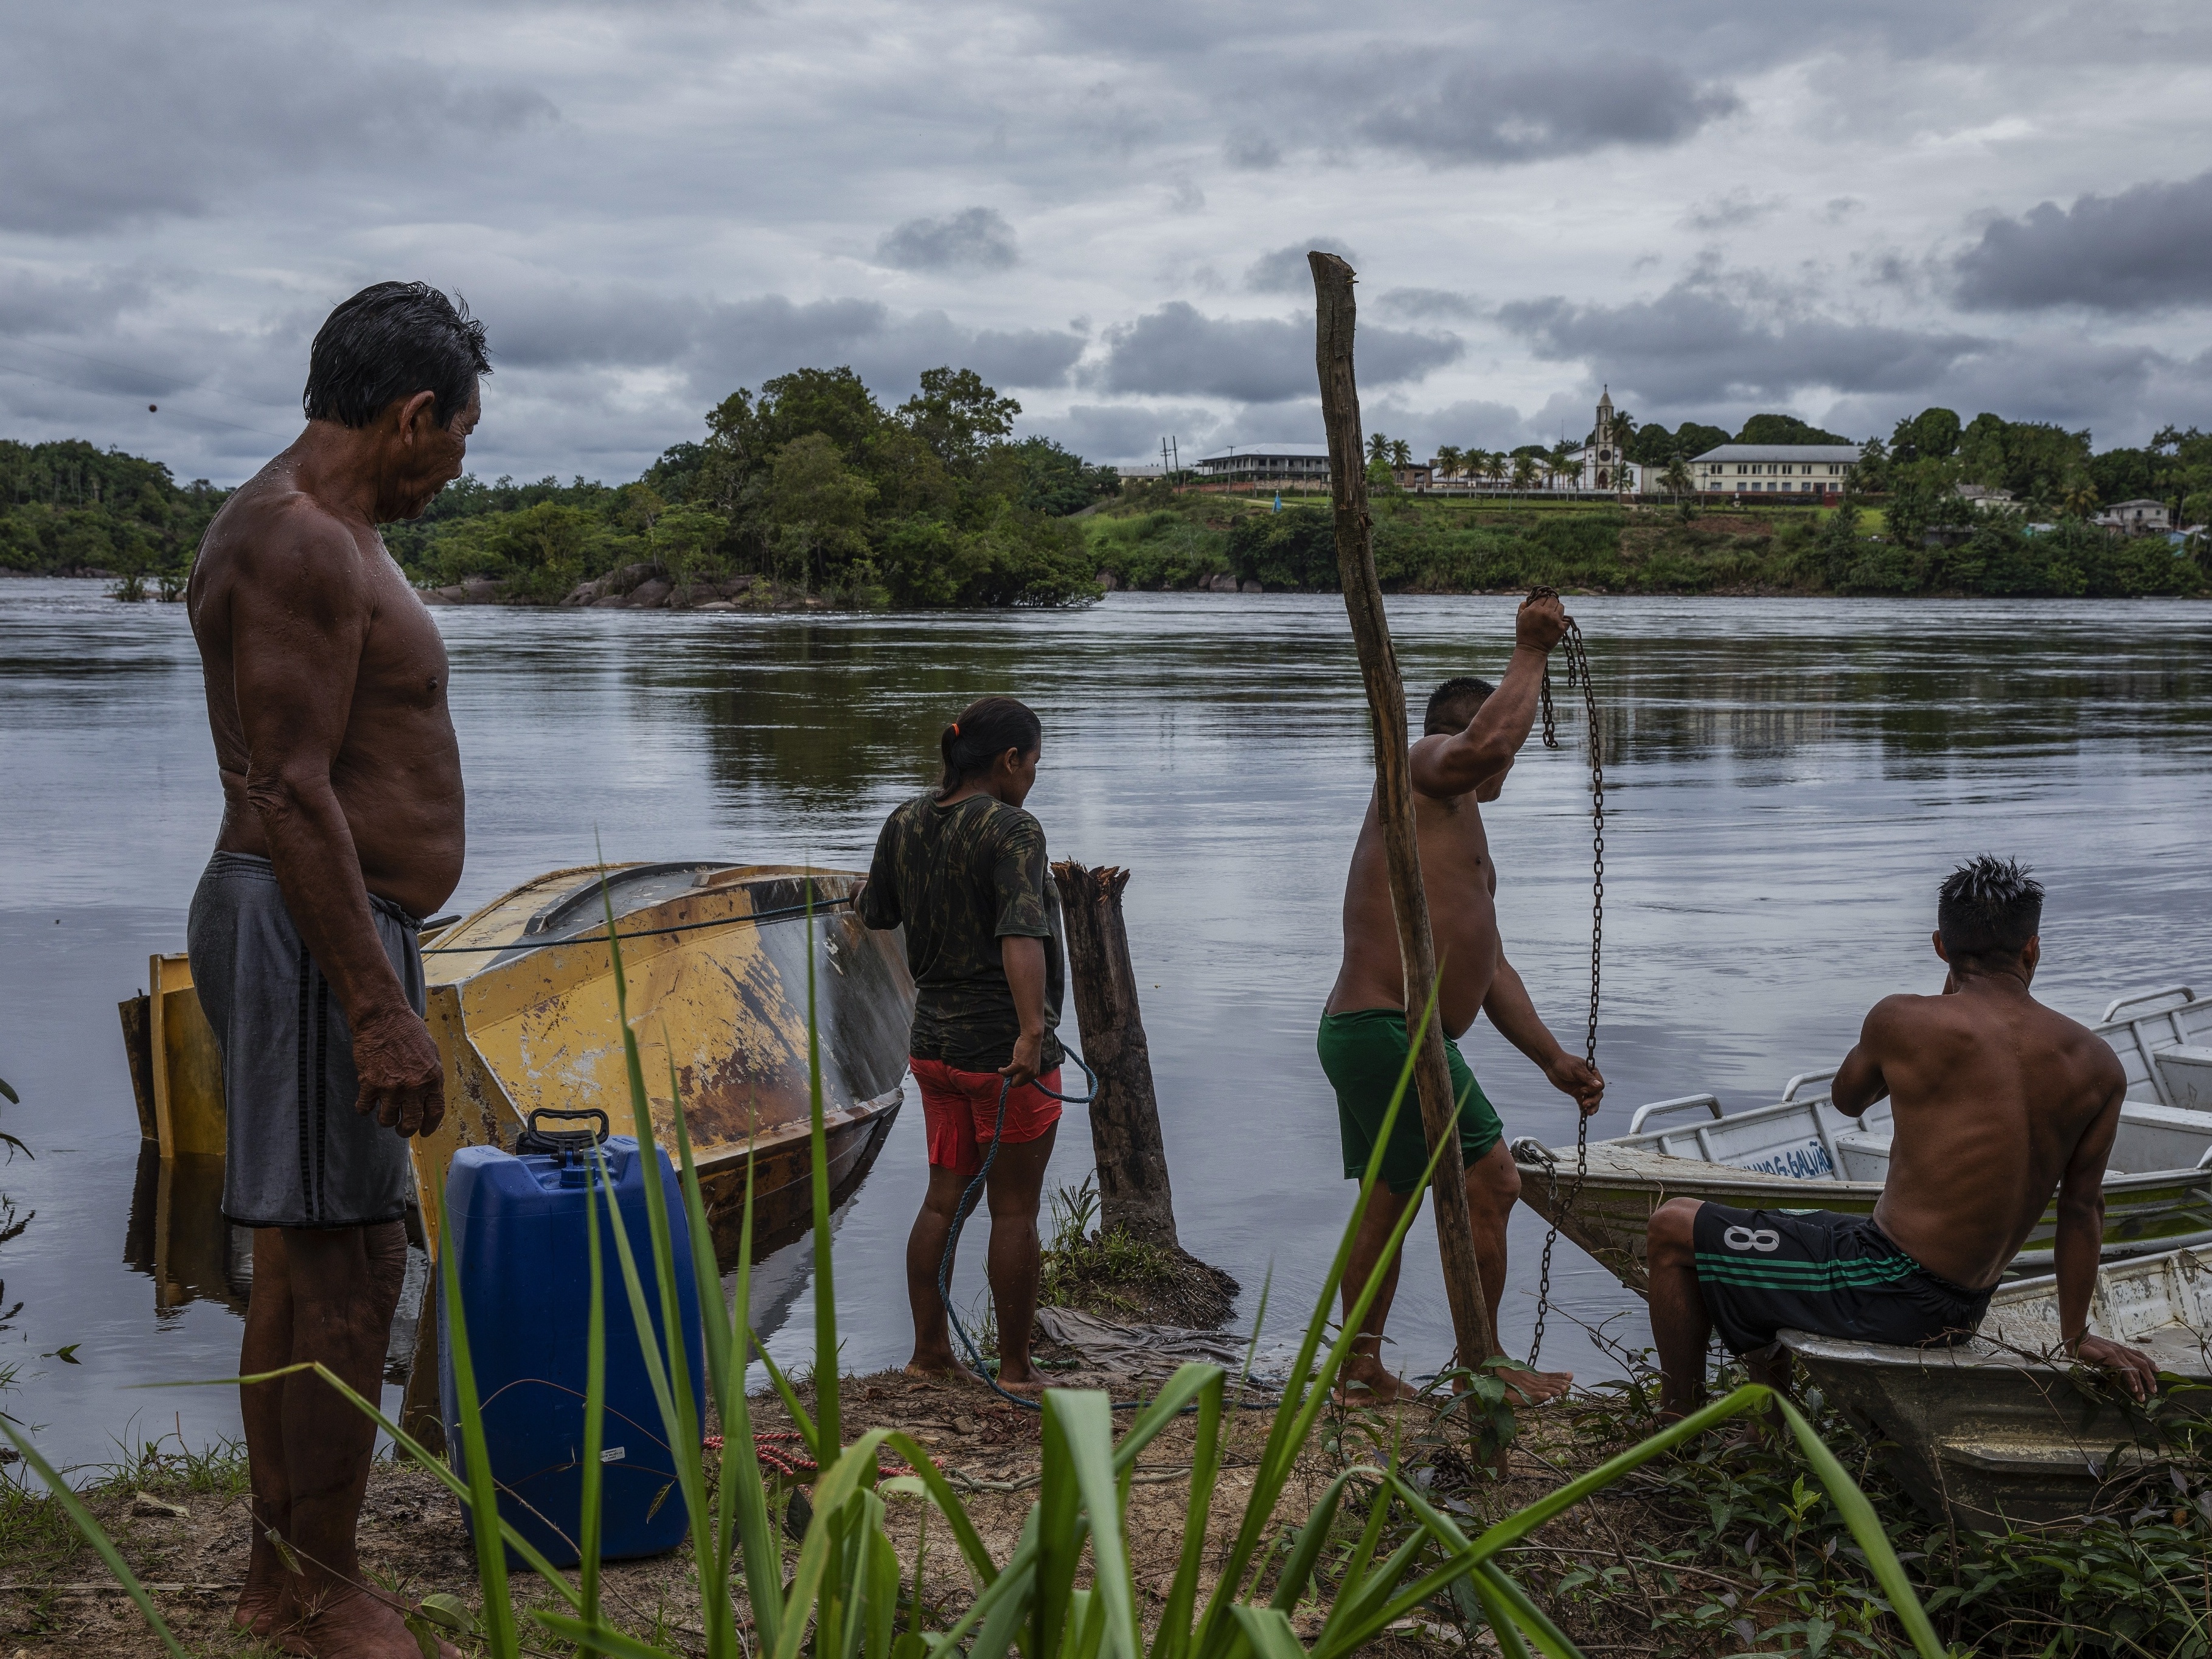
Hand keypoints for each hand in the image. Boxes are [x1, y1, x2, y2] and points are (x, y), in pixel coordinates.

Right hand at [353, 1004, 445, 1137]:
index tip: (425, 1132)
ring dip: (385, 1119)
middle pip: (411, 1122)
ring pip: (387, 1120)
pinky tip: (366, 1102)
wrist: (383, 1018)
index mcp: (432, 1078)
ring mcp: (391, 1087)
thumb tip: (430, 1096)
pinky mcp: (369, 1085)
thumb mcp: (431, 1053)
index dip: (430, 1126)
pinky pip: (365, 1109)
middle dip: (406, 1131)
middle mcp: (414, 1087)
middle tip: (401, 1129)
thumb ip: (431, 1076)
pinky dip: (364, 1109)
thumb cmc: (408, 1031)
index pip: (435, 1112)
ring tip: (384, 1111)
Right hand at [1000, 1031, 1043, 1092]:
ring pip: (1012, 1081)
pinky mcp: (1019, 1065)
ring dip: (1005, 1076)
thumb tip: (1013, 1077)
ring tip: (1003, 1070)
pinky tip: (1000, 1068)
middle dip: (1010, 1080)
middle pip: (1016, 1084)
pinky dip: (1002, 1071)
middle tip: (1006, 1073)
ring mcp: (1025, 1070)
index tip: (1011, 1075)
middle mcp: (1031, 1074)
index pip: (1022, 1083)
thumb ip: (1025, 1071)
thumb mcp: (1030, 1063)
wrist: (1032, 1038)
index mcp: (1035, 1074)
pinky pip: (1007, 1072)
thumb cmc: (1030, 1048)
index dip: (1015, 1079)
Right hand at [1516, 592, 1567, 651]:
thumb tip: (1528, 600)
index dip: (1542, 600)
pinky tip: (1558, 624)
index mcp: (1534, 609)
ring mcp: (1554, 620)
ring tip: (1553, 616)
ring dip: (1558, 610)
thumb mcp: (1519, 618)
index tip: (1542, 605)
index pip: (1543, 597)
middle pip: (1553, 599)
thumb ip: (1523, 606)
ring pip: (1561, 606)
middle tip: (1548, 609)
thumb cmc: (1523, 634)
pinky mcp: (1561, 627)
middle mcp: (1545, 612)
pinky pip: (1567, 619)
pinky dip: (1564, 621)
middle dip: (1551, 603)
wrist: (1531, 649)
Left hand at [1544, 1053, 1604, 1115]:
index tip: (1582, 1090)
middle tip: (1585, 1104)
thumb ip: (1587, 1077)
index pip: (1600, 1085)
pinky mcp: (1576, 1093)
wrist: (1551, 1064)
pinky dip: (1583, 1109)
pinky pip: (1582, 1103)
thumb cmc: (1564, 1063)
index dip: (1594, 1090)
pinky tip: (1584, 1115)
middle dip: (1594, 1101)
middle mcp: (1590, 1082)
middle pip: (1598, 1094)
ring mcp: (1583, 1088)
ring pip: (1592, 1100)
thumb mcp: (1576, 1069)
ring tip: (1588, 1113)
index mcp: (1593, 1073)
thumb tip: (1599, 1085)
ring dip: (1592, 1107)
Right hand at [2072, 1333, 2159, 1400]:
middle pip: (2143, 1363)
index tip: (2157, 1371)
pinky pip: (2126, 1370)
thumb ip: (2110, 1358)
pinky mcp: (2111, 1356)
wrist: (2075, 1338)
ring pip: (2137, 1368)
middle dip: (2150, 1378)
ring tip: (2144, 1395)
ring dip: (2143, 1383)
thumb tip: (2115, 1368)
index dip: (2150, 1363)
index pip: (2140, 1356)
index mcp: (2120, 1348)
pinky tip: (2135, 1389)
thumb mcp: (2102, 1352)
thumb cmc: (2085, 1345)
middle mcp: (2122, 1350)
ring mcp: (2117, 1353)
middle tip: (2154, 1390)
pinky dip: (2132, 1380)